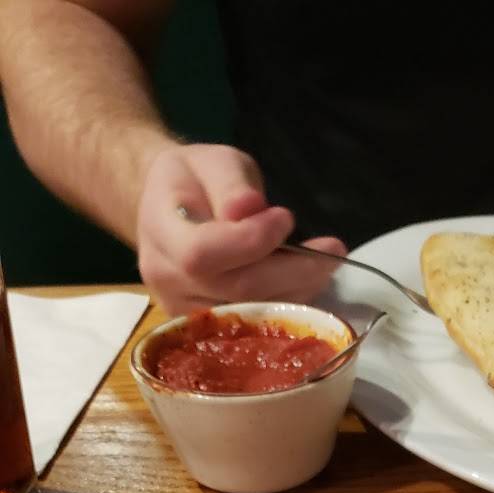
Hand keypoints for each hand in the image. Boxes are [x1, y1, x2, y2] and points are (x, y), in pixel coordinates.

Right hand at [137, 143, 346, 311]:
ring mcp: (183, 309)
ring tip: (327, 262)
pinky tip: (308, 282)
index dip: (250, 242)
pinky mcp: (205, 328)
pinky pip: (251, 325)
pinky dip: (287, 304)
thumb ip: (230, 184)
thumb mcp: (214, 162)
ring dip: (297, 290)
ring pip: (250, 313)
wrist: (166, 209)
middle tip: (332, 249)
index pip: (203, 252)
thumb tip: (250, 209)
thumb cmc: (195, 180)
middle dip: (290, 271)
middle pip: (235, 290)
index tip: (285, 219)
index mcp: (161, 230)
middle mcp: (166, 278)